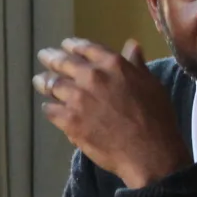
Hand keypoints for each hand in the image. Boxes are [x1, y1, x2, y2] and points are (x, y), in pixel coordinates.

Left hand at [36, 39, 188, 188]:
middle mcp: (91, 76)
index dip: (72, 46)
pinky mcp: (69, 121)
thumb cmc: (156, 117)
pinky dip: (48, 107)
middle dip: (51, 58)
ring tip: (39, 81)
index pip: (86, 48)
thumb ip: (136, 64)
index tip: (65, 45)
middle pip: (64, 63)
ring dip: (44, 82)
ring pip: (52, 85)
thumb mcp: (151, 84)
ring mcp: (78, 99)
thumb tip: (132, 44)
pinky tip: (48, 108)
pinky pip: (50, 110)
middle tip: (44, 56)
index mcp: (112, 64)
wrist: (149, 152)